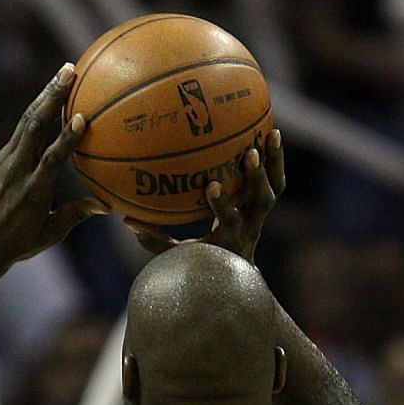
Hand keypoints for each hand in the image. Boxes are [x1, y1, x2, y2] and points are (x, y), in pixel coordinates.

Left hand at [0, 65, 107, 269]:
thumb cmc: (16, 245)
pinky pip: (17, 132)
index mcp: (33, 192)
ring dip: (44, 96)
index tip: (82, 117)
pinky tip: (45, 99)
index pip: (51, 159)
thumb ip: (73, 215)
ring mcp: (3, 164)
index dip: (66, 138)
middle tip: (70, 71)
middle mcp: (16, 172)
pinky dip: (33, 113)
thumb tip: (105, 205)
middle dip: (52, 97)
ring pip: (25, 123)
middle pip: (34, 127)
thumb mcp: (48, 235)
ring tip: (62, 73)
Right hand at [125, 128, 284, 263]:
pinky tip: (270, 131)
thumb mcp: (176, 257)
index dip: (223, 203)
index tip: (211, 185)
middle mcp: (251, 225)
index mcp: (230, 238)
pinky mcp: (265, 203)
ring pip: (275, 187)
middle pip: (261, 201)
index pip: (229, 220)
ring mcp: (260, 214)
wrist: (236, 273)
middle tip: (249, 153)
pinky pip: (276, 179)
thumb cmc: (201, 262)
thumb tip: (127, 220)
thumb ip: (154, 241)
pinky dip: (275, 158)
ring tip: (271, 133)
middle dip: (256, 178)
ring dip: (273, 162)